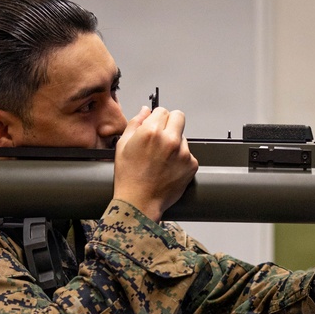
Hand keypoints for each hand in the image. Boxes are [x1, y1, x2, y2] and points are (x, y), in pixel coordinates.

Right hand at [113, 105, 197, 220]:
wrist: (139, 202)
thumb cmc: (129, 178)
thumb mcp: (123, 146)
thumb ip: (135, 123)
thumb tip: (144, 111)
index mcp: (151, 131)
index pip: (162, 110)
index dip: (156, 118)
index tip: (154, 126)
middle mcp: (170, 140)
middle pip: (179, 117)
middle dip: (170, 123)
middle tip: (162, 136)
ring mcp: (183, 153)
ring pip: (183, 137)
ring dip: (175, 143)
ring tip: (161, 158)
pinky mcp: (191, 165)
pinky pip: (188, 153)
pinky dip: (180, 158)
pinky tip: (168, 167)